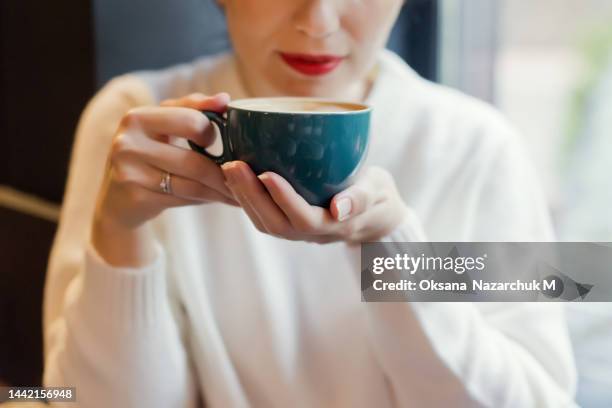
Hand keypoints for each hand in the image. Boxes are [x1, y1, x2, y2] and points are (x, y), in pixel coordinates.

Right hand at [92, 92, 237, 265]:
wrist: (118, 200)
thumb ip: (192, 108)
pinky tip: (222, 199)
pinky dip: (207, 199)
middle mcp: (128, 143)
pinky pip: (184, 198)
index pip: (190, 120)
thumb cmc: (149, 156)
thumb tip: (224, 99)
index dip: (212, 132)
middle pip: (194, 160)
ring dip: (222, 190)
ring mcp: (129, 173)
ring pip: (192, 184)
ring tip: (242, 191)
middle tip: (247, 175)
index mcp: (137, 117)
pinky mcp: (136, 197)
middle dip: (226, 172)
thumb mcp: (162, 127)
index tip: (224, 140)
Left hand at [221, 161, 409, 243]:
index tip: (266, 173)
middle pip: (275, 224)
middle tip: (233, 165)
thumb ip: (361, 197)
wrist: (377, 217)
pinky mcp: (290, 223)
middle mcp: (312, 234)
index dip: (283, 199)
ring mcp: (299, 231)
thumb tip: (338, 208)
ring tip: (229, 168)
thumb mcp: (379, 192)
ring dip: (243, 197)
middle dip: (251, 196)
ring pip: (265, 223)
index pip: (303, 219)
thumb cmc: (379, 198)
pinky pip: (264, 217)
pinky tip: (235, 177)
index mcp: (335, 227)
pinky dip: (246, 199)